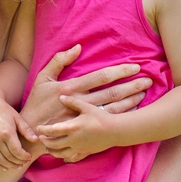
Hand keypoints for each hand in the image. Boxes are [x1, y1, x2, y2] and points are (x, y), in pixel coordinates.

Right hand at [0, 95, 39, 169]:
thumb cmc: (5, 111)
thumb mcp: (18, 118)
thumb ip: (26, 130)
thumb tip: (36, 140)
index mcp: (7, 133)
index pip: (17, 151)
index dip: (24, 156)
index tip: (29, 157)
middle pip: (9, 157)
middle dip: (19, 162)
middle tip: (25, 162)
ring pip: (0, 160)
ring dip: (10, 165)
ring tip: (17, 166)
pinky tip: (5, 167)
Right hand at [19, 46, 150, 131]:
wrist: (31, 135)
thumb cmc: (36, 104)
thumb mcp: (42, 79)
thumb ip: (59, 60)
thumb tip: (77, 47)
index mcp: (71, 88)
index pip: (101, 77)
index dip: (119, 71)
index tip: (134, 66)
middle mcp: (80, 103)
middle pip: (112, 93)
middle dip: (131, 86)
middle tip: (149, 80)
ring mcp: (84, 118)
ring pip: (113, 109)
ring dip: (130, 101)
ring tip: (144, 94)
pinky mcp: (85, 129)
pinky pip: (108, 122)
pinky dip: (122, 116)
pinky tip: (133, 112)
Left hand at [37, 96, 112, 160]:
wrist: (115, 131)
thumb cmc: (100, 117)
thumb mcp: (86, 107)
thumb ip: (72, 102)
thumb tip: (61, 97)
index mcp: (72, 127)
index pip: (53, 131)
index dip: (43, 130)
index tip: (38, 128)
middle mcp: (73, 140)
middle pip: (54, 144)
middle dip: (45, 142)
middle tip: (40, 138)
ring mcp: (79, 148)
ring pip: (61, 153)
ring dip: (52, 151)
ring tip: (48, 148)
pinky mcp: (85, 152)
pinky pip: (73, 158)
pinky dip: (66, 158)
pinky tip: (63, 157)